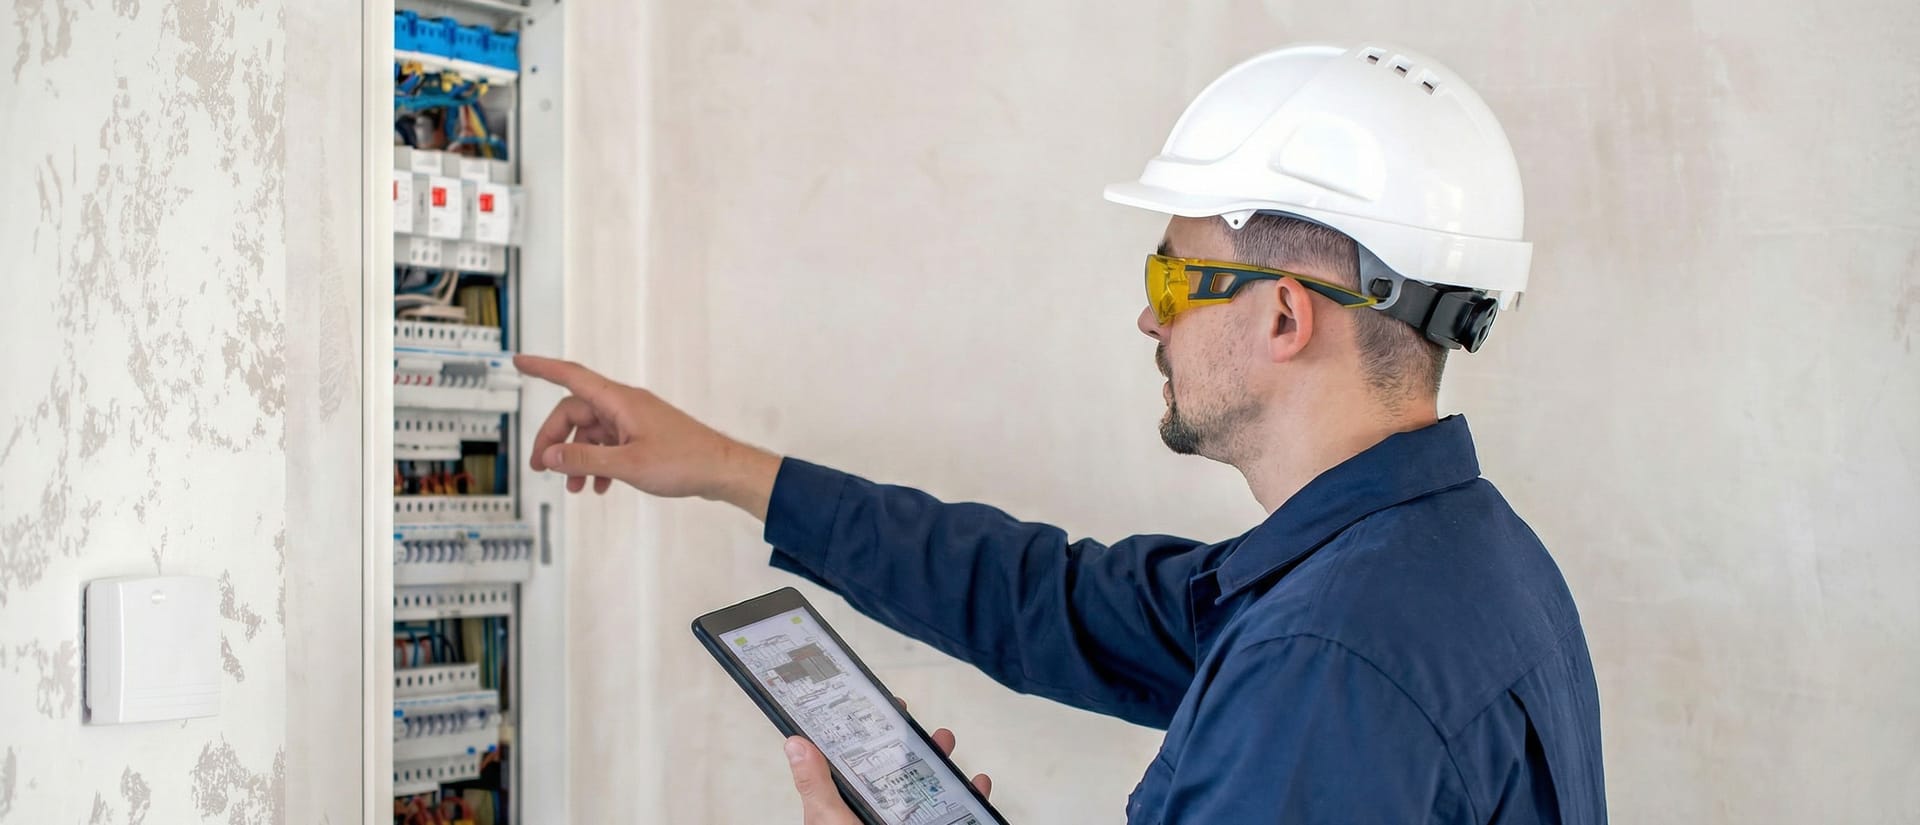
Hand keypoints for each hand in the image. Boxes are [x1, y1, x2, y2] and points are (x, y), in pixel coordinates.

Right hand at [513, 355, 782, 517]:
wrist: (722, 471)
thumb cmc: (685, 462)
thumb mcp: (627, 465)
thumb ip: (584, 460)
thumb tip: (550, 457)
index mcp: (620, 401)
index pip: (571, 376)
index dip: (543, 368)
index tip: (519, 361)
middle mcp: (626, 405)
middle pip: (575, 412)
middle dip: (555, 440)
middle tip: (543, 468)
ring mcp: (636, 420)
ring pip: (592, 432)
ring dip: (577, 457)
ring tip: (572, 487)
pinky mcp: (645, 436)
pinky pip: (610, 444)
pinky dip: (598, 463)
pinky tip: (598, 486)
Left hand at [784, 723, 992, 824]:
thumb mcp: (828, 818)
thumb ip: (816, 785)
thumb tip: (794, 743)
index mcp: (850, 802)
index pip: (861, 759)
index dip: (875, 732)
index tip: (888, 708)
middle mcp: (880, 811)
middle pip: (900, 769)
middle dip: (917, 745)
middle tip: (925, 726)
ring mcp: (908, 821)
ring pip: (930, 788)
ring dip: (944, 764)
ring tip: (948, 744)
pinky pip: (957, 814)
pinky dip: (971, 798)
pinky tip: (978, 784)